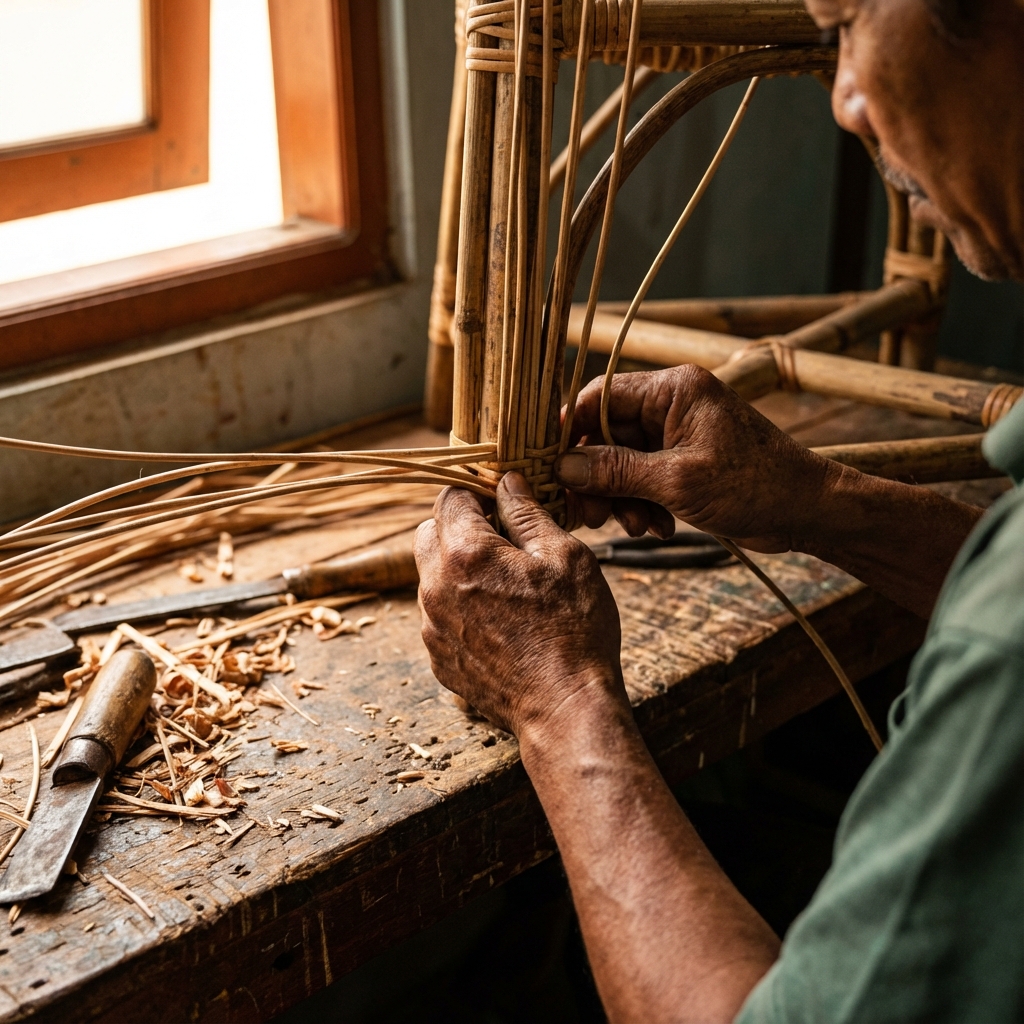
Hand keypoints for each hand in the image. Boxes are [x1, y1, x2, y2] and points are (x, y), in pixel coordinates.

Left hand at [413, 473, 626, 735]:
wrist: (565, 709)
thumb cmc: (574, 631)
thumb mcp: (565, 556)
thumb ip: (528, 513)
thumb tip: (508, 482)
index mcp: (465, 554)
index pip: (450, 496)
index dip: (477, 491)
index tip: (502, 501)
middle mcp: (436, 588)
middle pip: (429, 533)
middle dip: (460, 526)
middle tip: (504, 539)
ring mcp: (434, 627)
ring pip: (432, 576)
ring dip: (460, 569)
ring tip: (509, 585)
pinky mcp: (440, 657)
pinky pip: (441, 616)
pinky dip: (462, 607)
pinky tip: (503, 621)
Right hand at [557, 365, 835, 552]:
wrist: (808, 510)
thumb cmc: (754, 485)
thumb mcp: (677, 481)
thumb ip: (617, 470)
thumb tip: (564, 466)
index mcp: (672, 389)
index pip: (598, 397)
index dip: (570, 432)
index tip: (551, 467)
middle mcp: (671, 404)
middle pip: (606, 434)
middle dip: (597, 477)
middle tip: (589, 514)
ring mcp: (678, 434)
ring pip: (622, 461)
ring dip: (621, 497)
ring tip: (637, 527)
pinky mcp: (684, 461)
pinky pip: (644, 478)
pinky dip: (643, 504)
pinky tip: (659, 527)